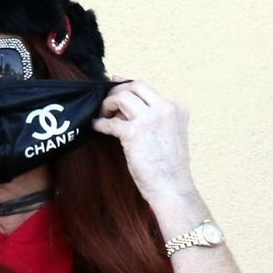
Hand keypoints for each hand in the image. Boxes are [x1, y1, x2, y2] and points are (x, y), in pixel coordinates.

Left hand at [90, 79, 195, 204]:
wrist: (172, 188)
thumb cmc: (171, 170)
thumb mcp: (172, 136)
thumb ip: (158, 121)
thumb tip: (128, 111)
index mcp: (177, 110)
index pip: (149, 90)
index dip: (130, 87)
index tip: (117, 83)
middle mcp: (165, 109)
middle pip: (136, 86)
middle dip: (118, 89)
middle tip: (107, 99)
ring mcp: (149, 119)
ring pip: (122, 96)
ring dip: (108, 102)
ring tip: (102, 113)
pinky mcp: (134, 133)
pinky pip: (111, 122)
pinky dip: (100, 122)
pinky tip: (96, 125)